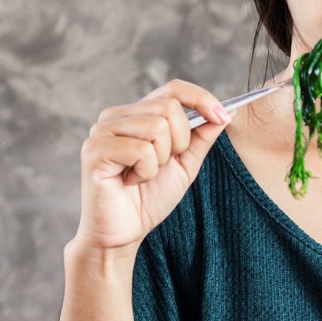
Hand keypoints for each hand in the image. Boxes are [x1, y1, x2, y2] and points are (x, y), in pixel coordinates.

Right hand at [74, 80, 229, 250]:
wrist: (123, 232)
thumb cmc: (149, 198)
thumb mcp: (185, 164)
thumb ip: (202, 137)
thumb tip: (227, 112)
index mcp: (137, 114)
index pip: (173, 88)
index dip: (201, 98)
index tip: (222, 117)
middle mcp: (116, 116)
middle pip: (169, 107)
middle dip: (180, 142)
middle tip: (162, 165)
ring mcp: (102, 130)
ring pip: (157, 128)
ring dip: (161, 160)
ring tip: (143, 174)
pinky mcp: (94, 150)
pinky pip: (141, 150)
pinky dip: (145, 172)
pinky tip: (130, 181)